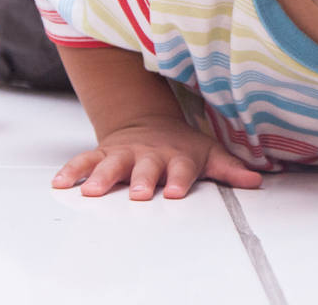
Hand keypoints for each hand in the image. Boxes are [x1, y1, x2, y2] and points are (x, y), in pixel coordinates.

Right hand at [51, 116, 262, 200]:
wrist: (148, 123)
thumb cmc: (181, 146)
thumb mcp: (208, 154)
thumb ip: (230, 169)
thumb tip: (257, 180)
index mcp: (176, 157)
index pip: (180, 169)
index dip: (178, 179)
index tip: (174, 192)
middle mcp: (149, 155)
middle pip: (144, 167)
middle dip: (139, 180)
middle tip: (136, 193)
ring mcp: (124, 153)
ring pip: (111, 163)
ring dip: (101, 176)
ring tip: (91, 191)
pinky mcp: (103, 153)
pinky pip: (84, 160)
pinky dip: (71, 170)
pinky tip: (60, 183)